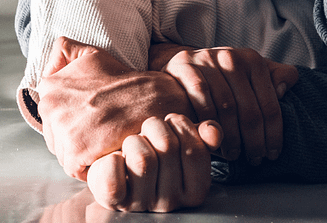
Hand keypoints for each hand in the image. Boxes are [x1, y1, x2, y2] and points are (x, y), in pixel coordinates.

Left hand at [36, 37, 192, 180]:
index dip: (73, 120)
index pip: (51, 116)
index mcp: (50, 86)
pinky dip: (91, 166)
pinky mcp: (75, 152)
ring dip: (83, 154)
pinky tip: (107, 152)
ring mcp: (62, 129)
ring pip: (64, 154)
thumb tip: (54, 53)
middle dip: (75, 138)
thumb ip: (65, 51)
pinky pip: (75, 169)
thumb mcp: (92, 55)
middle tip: (101, 131)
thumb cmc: (125, 80)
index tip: (92, 118)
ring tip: (105, 142)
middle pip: (55, 136)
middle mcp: (50, 106)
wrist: (154, 98)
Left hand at [87, 114, 222, 212]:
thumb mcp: (183, 143)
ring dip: (135, 141)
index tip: (172, 121)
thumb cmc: (154, 153)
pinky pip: (114, 178)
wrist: (120, 171)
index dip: (183, 126)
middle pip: (168, 148)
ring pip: (142, 159)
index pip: (196, 151)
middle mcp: (171, 203)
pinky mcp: (115, 203)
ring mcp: (142, 205)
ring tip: (134, 144)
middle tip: (149, 131)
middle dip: (156, 128)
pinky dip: (112, 161)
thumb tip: (213, 132)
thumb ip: (203, 136)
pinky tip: (118, 159)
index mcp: (194, 191)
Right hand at [162, 46, 298, 164]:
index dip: (273, 133)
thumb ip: (274, 78)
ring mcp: (207, 61)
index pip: (270, 104)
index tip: (273, 153)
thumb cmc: (224, 77)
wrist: (183, 63)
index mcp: (253, 61)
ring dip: (231, 137)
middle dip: (254, 140)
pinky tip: (212, 139)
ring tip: (234, 155)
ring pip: (226, 108)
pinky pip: (201, 101)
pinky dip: (208, 123)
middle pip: (249, 109)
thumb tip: (283, 91)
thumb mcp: (251, 75)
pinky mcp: (184, 67)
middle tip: (255, 159)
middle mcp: (232, 57)